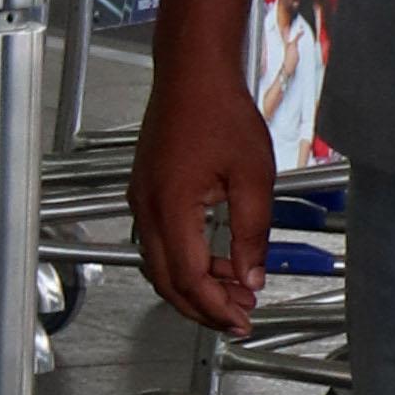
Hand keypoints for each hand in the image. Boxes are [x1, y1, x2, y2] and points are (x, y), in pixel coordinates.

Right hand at [130, 52, 273, 334]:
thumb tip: (252, 277)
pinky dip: (184, 262)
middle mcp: (147, 209)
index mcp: (172, 208)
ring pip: (160, 266)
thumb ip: (252, 234)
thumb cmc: (219, 112)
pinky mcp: (145, 192)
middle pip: (166, 282)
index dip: (215, 307)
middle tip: (237, 317)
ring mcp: (141, 201)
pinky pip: (159, 242)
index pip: (189, 278)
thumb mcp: (253, 177)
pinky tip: (215, 258)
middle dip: (202, 307)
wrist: (192, 74)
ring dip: (194, 285)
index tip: (241, 320)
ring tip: (233, 290)